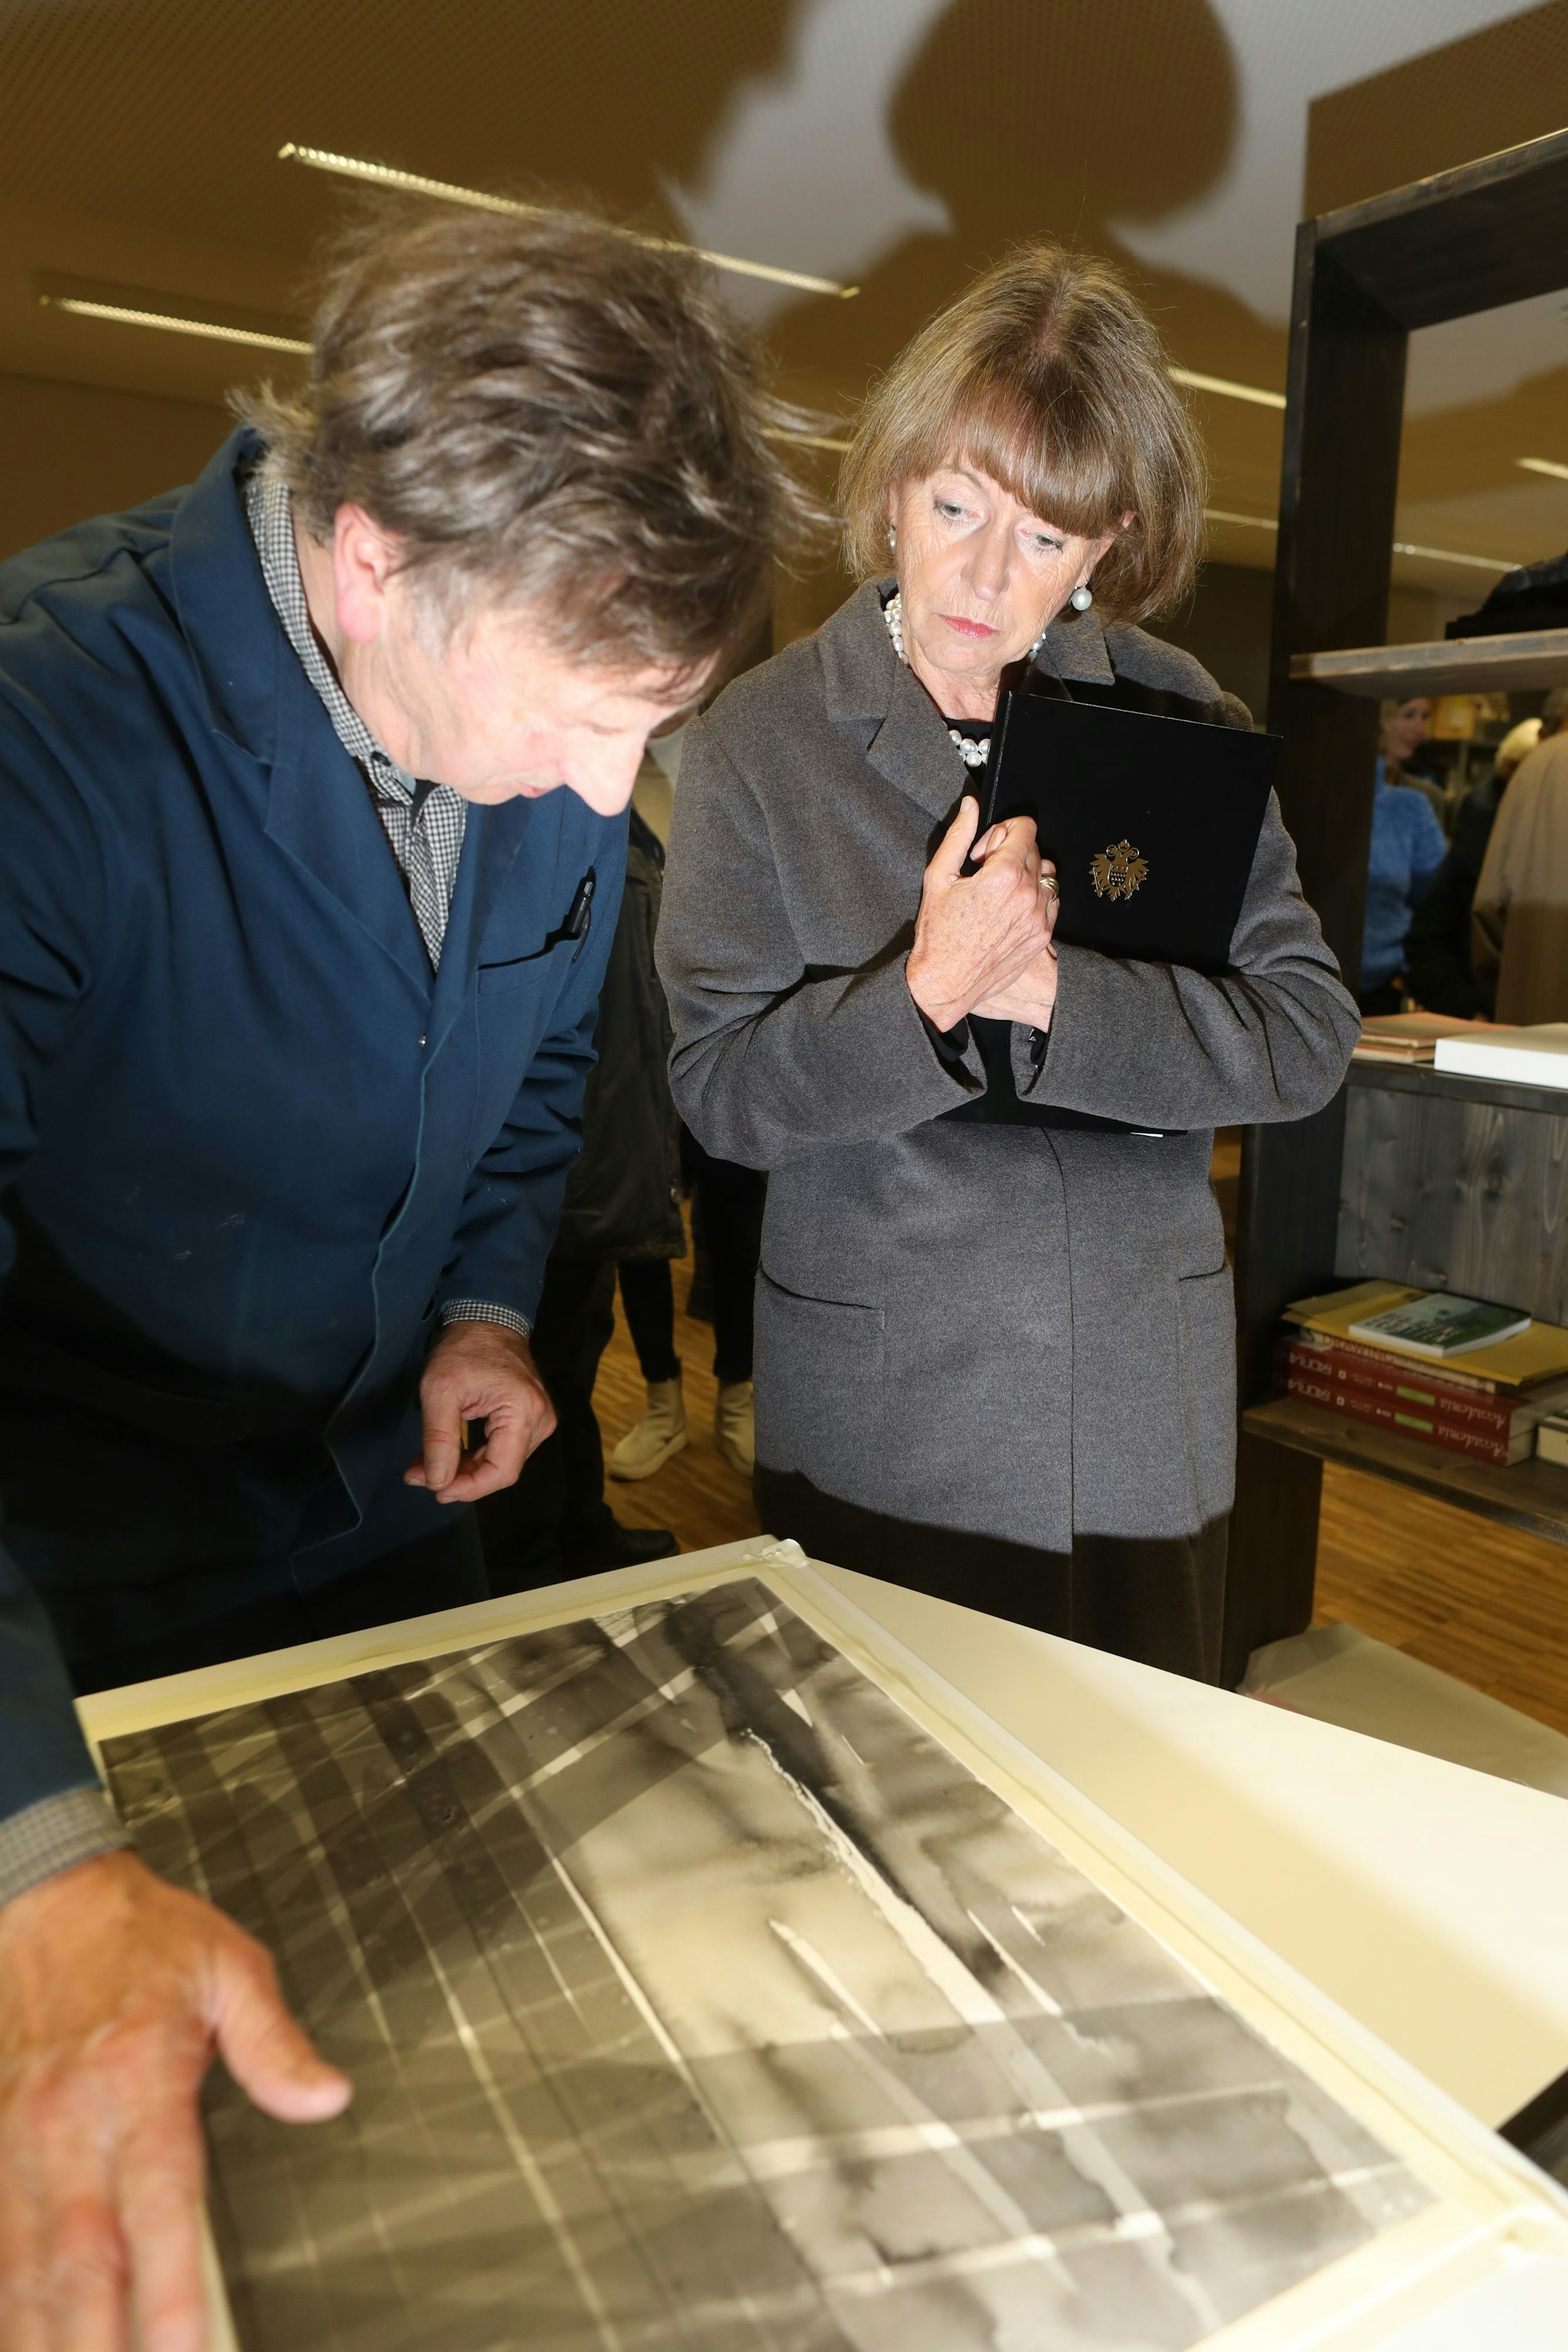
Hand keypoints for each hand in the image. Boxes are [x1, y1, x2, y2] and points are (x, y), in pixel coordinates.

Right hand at [0, 1849, 349, 2351]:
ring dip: (45, 2330)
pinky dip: (8, 2294)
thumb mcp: (231, 1965)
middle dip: (97, 2337)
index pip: (158, 2204)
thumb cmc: (141, 1935)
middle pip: (81, 2257)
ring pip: (25, 2262)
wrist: (47, 1895)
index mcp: (139, 2078)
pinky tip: (24, 2330)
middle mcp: (70, 2120)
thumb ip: (276, 2042)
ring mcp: (19, 2137)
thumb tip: (326, 2096)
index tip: (184, 2347)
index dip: (169, 2285)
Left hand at [406, 1319, 554, 1502]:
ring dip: (463, 1469)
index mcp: (524, 1412)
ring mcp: (538, 1420)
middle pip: (501, 1470)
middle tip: (418, 1475)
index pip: (502, 1472)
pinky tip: (445, 1456)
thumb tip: (436, 1483)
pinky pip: (501, 1449)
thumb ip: (439, 1440)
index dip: (468, 1488)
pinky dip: (472, 1456)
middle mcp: (540, 1421)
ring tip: (425, 1465)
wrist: (486, 1320)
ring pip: (500, 1463)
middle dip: (459, 1478)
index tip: (434, 1489)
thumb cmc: (463, 1349)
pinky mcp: (528, 1420)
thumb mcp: (440, 1391)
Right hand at [905, 796, 1056, 1029]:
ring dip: (1024, 875)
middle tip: (984, 873)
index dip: (1002, 831)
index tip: (985, 850)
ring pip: (1045, 875)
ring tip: (998, 893)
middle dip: (1010, 852)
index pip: (1025, 828)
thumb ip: (959, 836)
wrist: (945, 983)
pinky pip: (1051, 901)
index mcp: (1002, 875)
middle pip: (1034, 849)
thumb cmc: (937, 934)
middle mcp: (1026, 894)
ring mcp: (1038, 917)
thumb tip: (970, 806)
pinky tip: (1009, 909)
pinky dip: (1034, 897)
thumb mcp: (938, 877)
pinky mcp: (1042, 936)